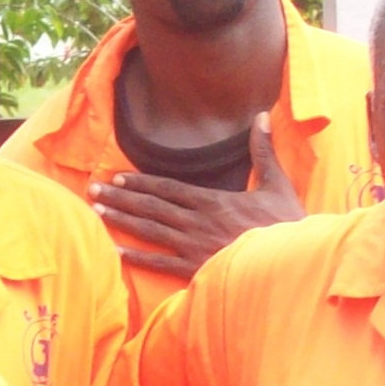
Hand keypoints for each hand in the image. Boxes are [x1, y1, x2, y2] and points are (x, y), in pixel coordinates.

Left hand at [90, 115, 301, 276]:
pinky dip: (136, 257)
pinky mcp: (196, 270)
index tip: (116, 177)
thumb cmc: (287, 225)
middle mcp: (197, 222)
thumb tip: (262, 116)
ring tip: (96, 212)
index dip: (140, 182)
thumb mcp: (277, 184)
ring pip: (149, 231)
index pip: (167, 188)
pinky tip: (114, 251)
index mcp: (213, 201)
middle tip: (91, 190)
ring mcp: (194, 247)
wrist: (293, 265)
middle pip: (151, 207)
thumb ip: (263, 151)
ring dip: (120, 220)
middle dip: (119, 197)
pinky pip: (160, 263)